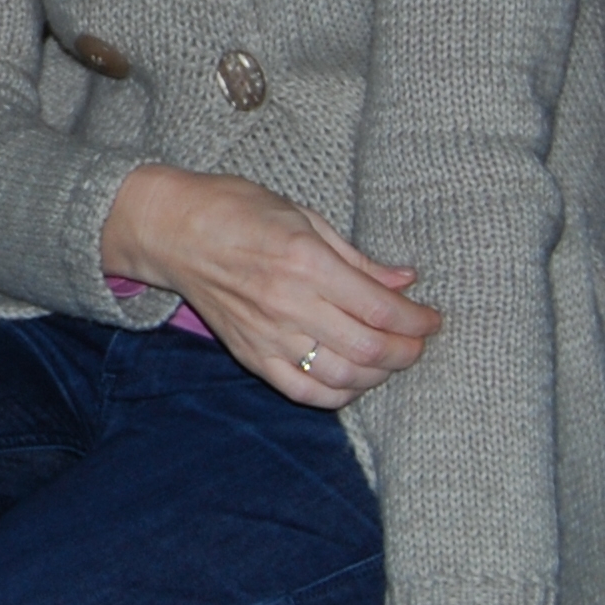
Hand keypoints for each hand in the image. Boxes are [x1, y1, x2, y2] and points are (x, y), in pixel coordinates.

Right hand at [98, 164, 434, 406]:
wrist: (172, 230)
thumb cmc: (237, 211)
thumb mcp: (304, 217)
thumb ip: (356, 259)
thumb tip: (404, 280)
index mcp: (305, 261)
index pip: (379, 308)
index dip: (417, 320)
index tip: (432, 319)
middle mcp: (288, 303)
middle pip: (368, 348)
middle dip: (407, 351)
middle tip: (418, 342)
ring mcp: (267, 334)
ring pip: (342, 375)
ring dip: (378, 375)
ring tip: (390, 360)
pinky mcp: (250, 354)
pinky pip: (303, 390)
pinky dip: (338, 394)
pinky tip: (354, 380)